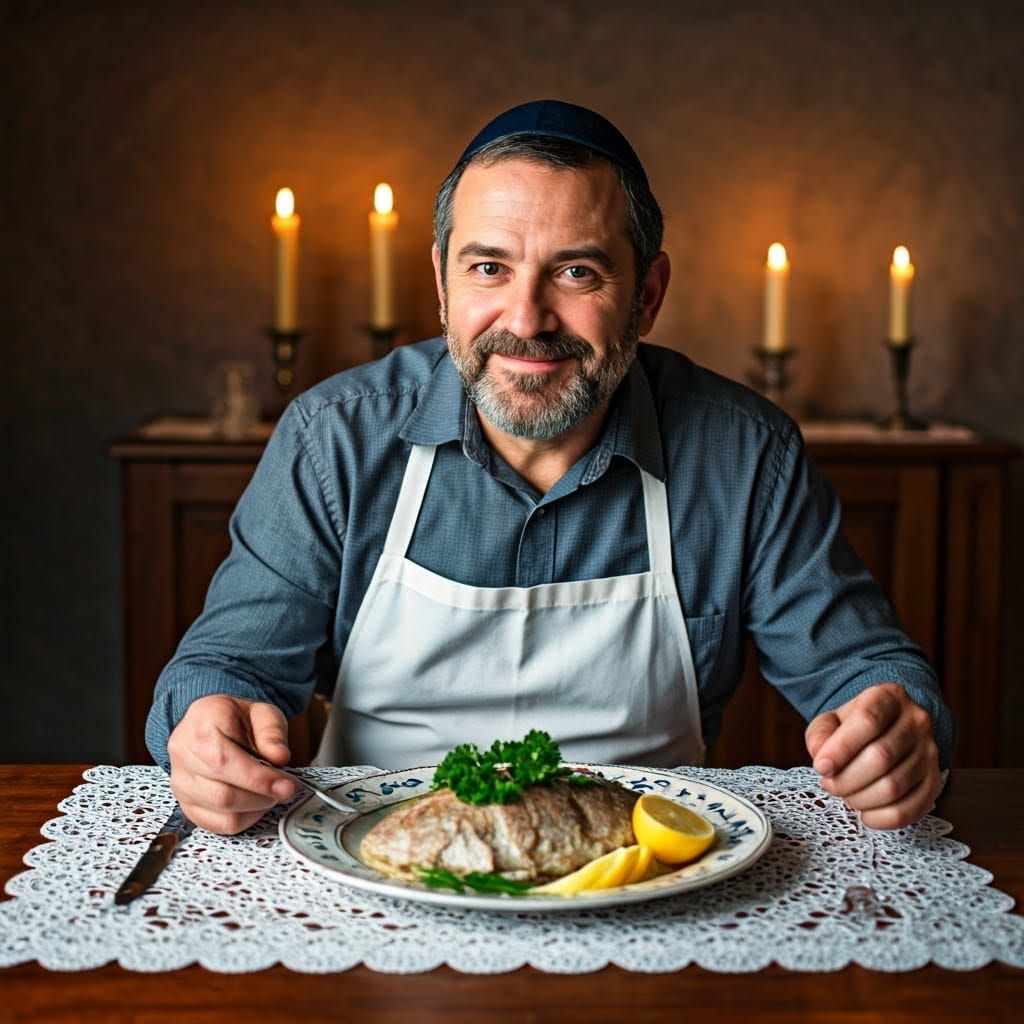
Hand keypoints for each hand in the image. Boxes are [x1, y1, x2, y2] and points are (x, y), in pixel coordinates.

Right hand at [166, 695, 298, 834]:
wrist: (213, 723)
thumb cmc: (237, 718)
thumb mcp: (262, 712)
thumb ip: (272, 732)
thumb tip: (280, 757)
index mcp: (200, 722)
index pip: (224, 761)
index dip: (259, 779)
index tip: (287, 785)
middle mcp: (182, 753)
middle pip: (221, 793)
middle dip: (261, 797)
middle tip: (286, 790)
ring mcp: (180, 781)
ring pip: (219, 811)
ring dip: (254, 809)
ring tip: (272, 794)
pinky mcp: (185, 803)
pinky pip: (214, 824)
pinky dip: (242, 819)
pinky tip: (256, 806)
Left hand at [804, 682, 941, 828]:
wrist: (890, 727)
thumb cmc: (856, 726)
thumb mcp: (832, 719)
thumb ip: (820, 735)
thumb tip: (822, 760)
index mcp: (889, 697)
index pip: (868, 721)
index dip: (841, 749)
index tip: (821, 767)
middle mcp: (916, 721)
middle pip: (881, 757)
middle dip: (847, 779)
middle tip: (830, 783)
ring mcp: (930, 751)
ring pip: (895, 786)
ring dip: (861, 799)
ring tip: (845, 793)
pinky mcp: (935, 779)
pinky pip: (913, 808)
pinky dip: (884, 818)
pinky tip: (866, 814)